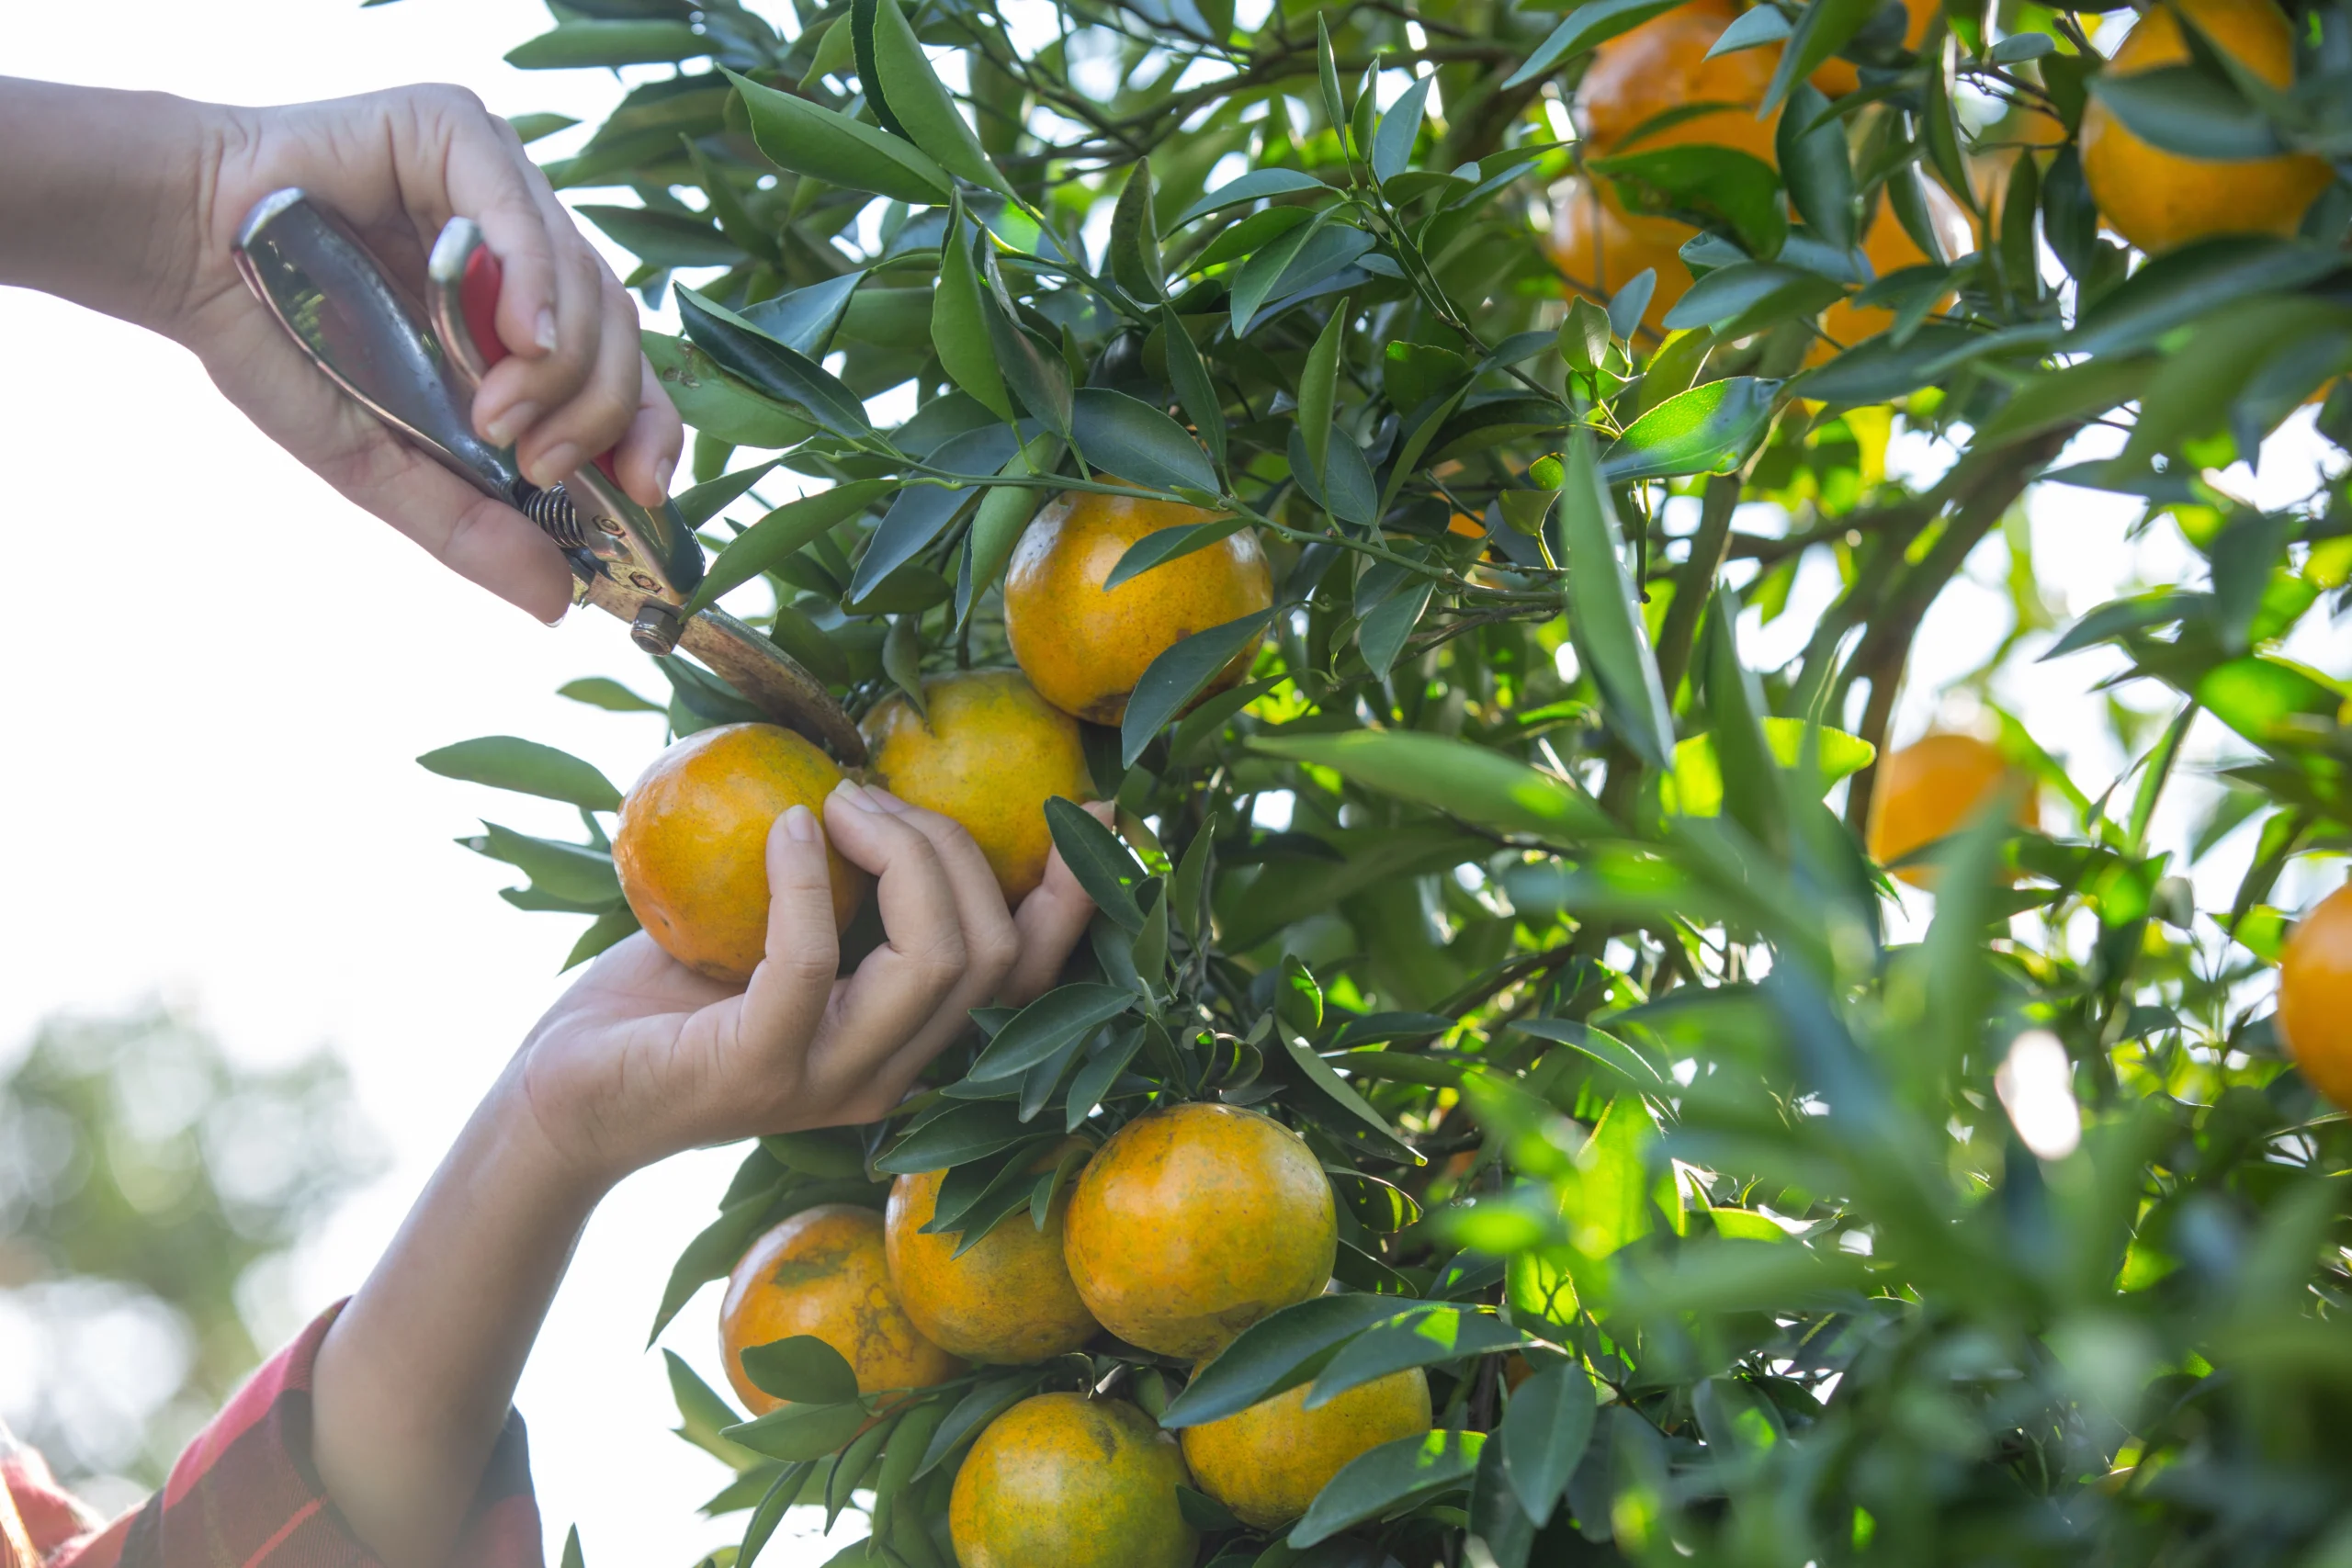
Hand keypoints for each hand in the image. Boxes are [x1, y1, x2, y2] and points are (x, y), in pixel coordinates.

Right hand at [175, 87, 682, 621]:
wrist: (177, 254)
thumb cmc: (284, 348)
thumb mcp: (387, 461)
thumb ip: (472, 525)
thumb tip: (557, 603)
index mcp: (523, 312)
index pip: (626, 369)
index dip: (649, 432)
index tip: (647, 495)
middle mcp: (523, 240)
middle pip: (619, 330)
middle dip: (596, 414)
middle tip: (540, 464)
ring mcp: (496, 182)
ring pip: (585, 281)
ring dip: (559, 370)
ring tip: (496, 420)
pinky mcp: (456, 131)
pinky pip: (525, 214)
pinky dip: (535, 285)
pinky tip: (521, 342)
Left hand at [513, 785, 1102, 1183]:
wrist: (560, 1096)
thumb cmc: (667, 996)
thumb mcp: (773, 928)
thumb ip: (845, 883)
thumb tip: (887, 770)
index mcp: (910, 1040)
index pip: (1032, 977)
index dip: (1076, 897)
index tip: (1090, 811)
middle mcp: (891, 1073)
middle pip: (996, 954)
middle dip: (955, 846)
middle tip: (869, 793)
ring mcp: (829, 1082)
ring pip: (939, 962)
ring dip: (903, 854)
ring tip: (840, 804)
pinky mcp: (756, 1075)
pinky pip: (812, 965)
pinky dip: (808, 880)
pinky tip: (786, 830)